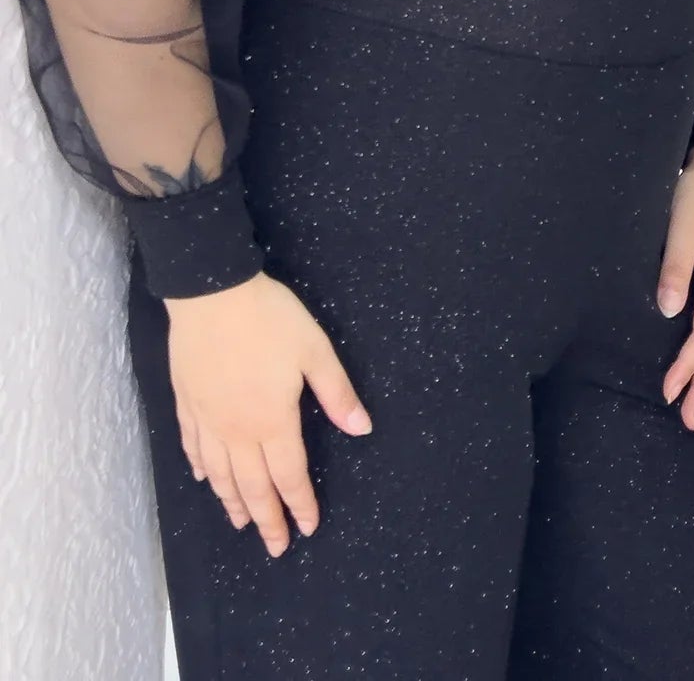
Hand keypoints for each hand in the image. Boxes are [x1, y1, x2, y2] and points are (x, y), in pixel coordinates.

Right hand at [166, 272, 371, 556]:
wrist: (211, 292)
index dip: (300, 505)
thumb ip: (337, 394)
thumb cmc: (269, 319)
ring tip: (240, 524)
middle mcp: (237, 430)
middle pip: (253, 487)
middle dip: (267, 520)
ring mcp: (207, 419)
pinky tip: (203, 478)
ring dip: (232, 502)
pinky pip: (193, 447)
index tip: (307, 528)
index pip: (289, 476)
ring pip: (220, 475)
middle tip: (276, 547)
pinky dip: (201, 469)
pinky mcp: (187, 403)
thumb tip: (362, 430)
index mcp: (273, 421)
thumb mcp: (315, 350)